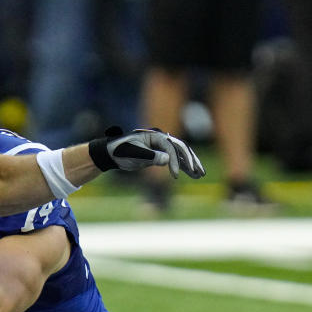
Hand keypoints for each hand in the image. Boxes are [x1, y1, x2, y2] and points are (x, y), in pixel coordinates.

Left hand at [88, 126, 205, 178]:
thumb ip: (150, 156)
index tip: (174, 176)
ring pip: (181, 154)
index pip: (170, 148)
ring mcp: (161, 147)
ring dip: (191, 164)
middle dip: (191, 160)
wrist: (111, 154)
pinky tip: (192, 174)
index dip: (174, 162)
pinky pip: (175, 160)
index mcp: (155, 136)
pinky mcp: (160, 155)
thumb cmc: (120, 152)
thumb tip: (167, 159)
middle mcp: (161, 139)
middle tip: (200, 172)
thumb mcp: (134, 154)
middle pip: (181, 149)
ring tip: (200, 175)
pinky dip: (183, 167)